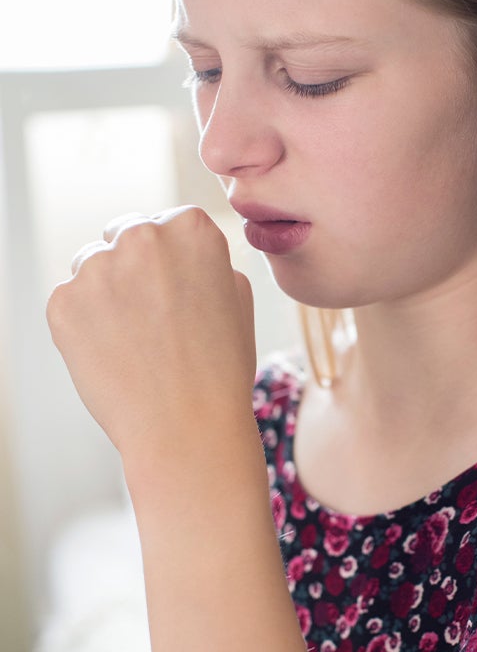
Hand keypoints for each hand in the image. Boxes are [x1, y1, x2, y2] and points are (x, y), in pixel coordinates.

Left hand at [47, 206, 257, 460]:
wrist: (188, 428)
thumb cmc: (221, 369)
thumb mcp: (238, 299)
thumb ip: (210, 260)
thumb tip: (181, 251)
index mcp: (191, 228)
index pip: (167, 224)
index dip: (172, 261)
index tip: (178, 294)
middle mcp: (142, 236)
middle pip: (124, 236)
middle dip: (133, 269)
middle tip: (154, 321)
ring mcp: (97, 267)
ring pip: (92, 267)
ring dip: (106, 294)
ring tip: (135, 343)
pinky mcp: (63, 302)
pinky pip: (70, 302)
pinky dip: (84, 326)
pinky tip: (113, 356)